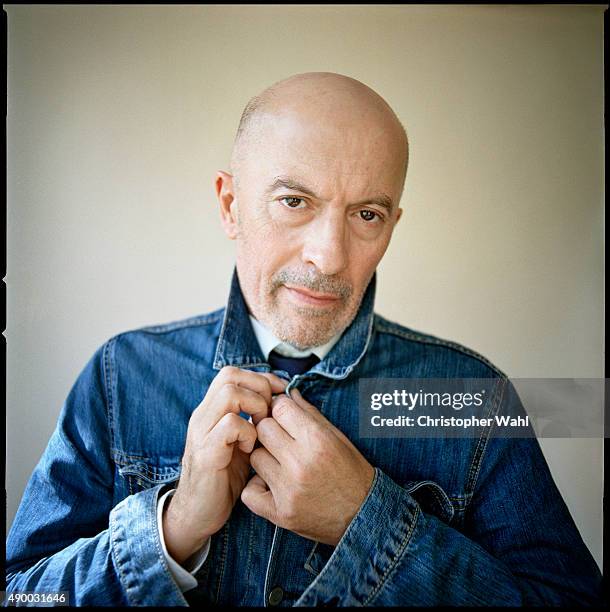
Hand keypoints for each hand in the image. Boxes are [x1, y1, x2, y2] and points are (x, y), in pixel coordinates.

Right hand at [162, 366, 286, 563]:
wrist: (198, 514)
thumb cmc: (224, 477)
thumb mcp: (241, 443)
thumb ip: (254, 421)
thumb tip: (282, 401)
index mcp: (211, 410)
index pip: (233, 373)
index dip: (261, 378)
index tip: (280, 394)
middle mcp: (203, 415)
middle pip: (229, 375)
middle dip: (259, 388)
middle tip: (270, 413)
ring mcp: (201, 432)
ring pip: (229, 393)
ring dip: (254, 407)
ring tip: (261, 429)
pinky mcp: (206, 453)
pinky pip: (230, 425)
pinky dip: (247, 432)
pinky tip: (251, 449)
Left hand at [241, 388, 374, 545]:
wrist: (363, 515)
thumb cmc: (352, 472)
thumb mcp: (337, 437)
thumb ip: (310, 413)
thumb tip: (288, 392)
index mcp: (318, 440)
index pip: (280, 407)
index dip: (280, 408)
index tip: (285, 416)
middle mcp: (301, 463)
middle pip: (263, 428)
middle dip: (270, 429)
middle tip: (281, 439)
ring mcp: (289, 490)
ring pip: (254, 456)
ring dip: (264, 456)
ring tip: (280, 462)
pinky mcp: (281, 514)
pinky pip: (249, 492)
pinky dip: (257, 487)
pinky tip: (271, 485)